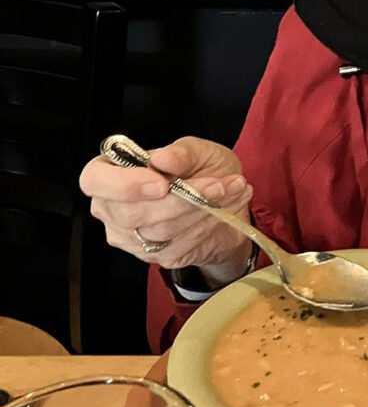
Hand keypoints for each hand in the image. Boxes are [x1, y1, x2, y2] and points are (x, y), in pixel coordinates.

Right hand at [80, 136, 253, 277]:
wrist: (227, 201)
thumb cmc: (203, 170)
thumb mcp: (199, 151)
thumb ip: (182, 153)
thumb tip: (163, 158)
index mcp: (113, 173)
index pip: (95, 180)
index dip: (124, 184)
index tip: (160, 183)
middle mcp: (114, 209)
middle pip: (132, 212)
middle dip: (182, 198)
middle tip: (218, 183)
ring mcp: (132, 238)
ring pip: (161, 230)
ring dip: (203, 208)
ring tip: (233, 188)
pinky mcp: (157, 256)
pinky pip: (181, 243)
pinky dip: (208, 223)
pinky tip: (226, 207)